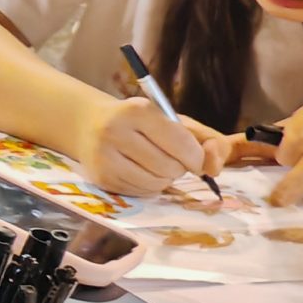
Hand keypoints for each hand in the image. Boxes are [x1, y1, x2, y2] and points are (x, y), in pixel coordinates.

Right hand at [81, 95, 225, 197]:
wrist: (88, 124)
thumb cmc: (137, 121)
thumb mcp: (169, 119)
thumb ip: (202, 139)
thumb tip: (214, 168)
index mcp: (137, 110)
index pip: (181, 143)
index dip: (196, 157)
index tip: (195, 158)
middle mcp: (116, 132)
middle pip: (169, 166)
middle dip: (179, 167)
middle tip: (172, 159)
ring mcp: (105, 157)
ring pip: (156, 182)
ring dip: (166, 178)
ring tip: (157, 165)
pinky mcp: (101, 177)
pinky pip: (141, 192)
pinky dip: (150, 186)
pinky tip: (142, 172)